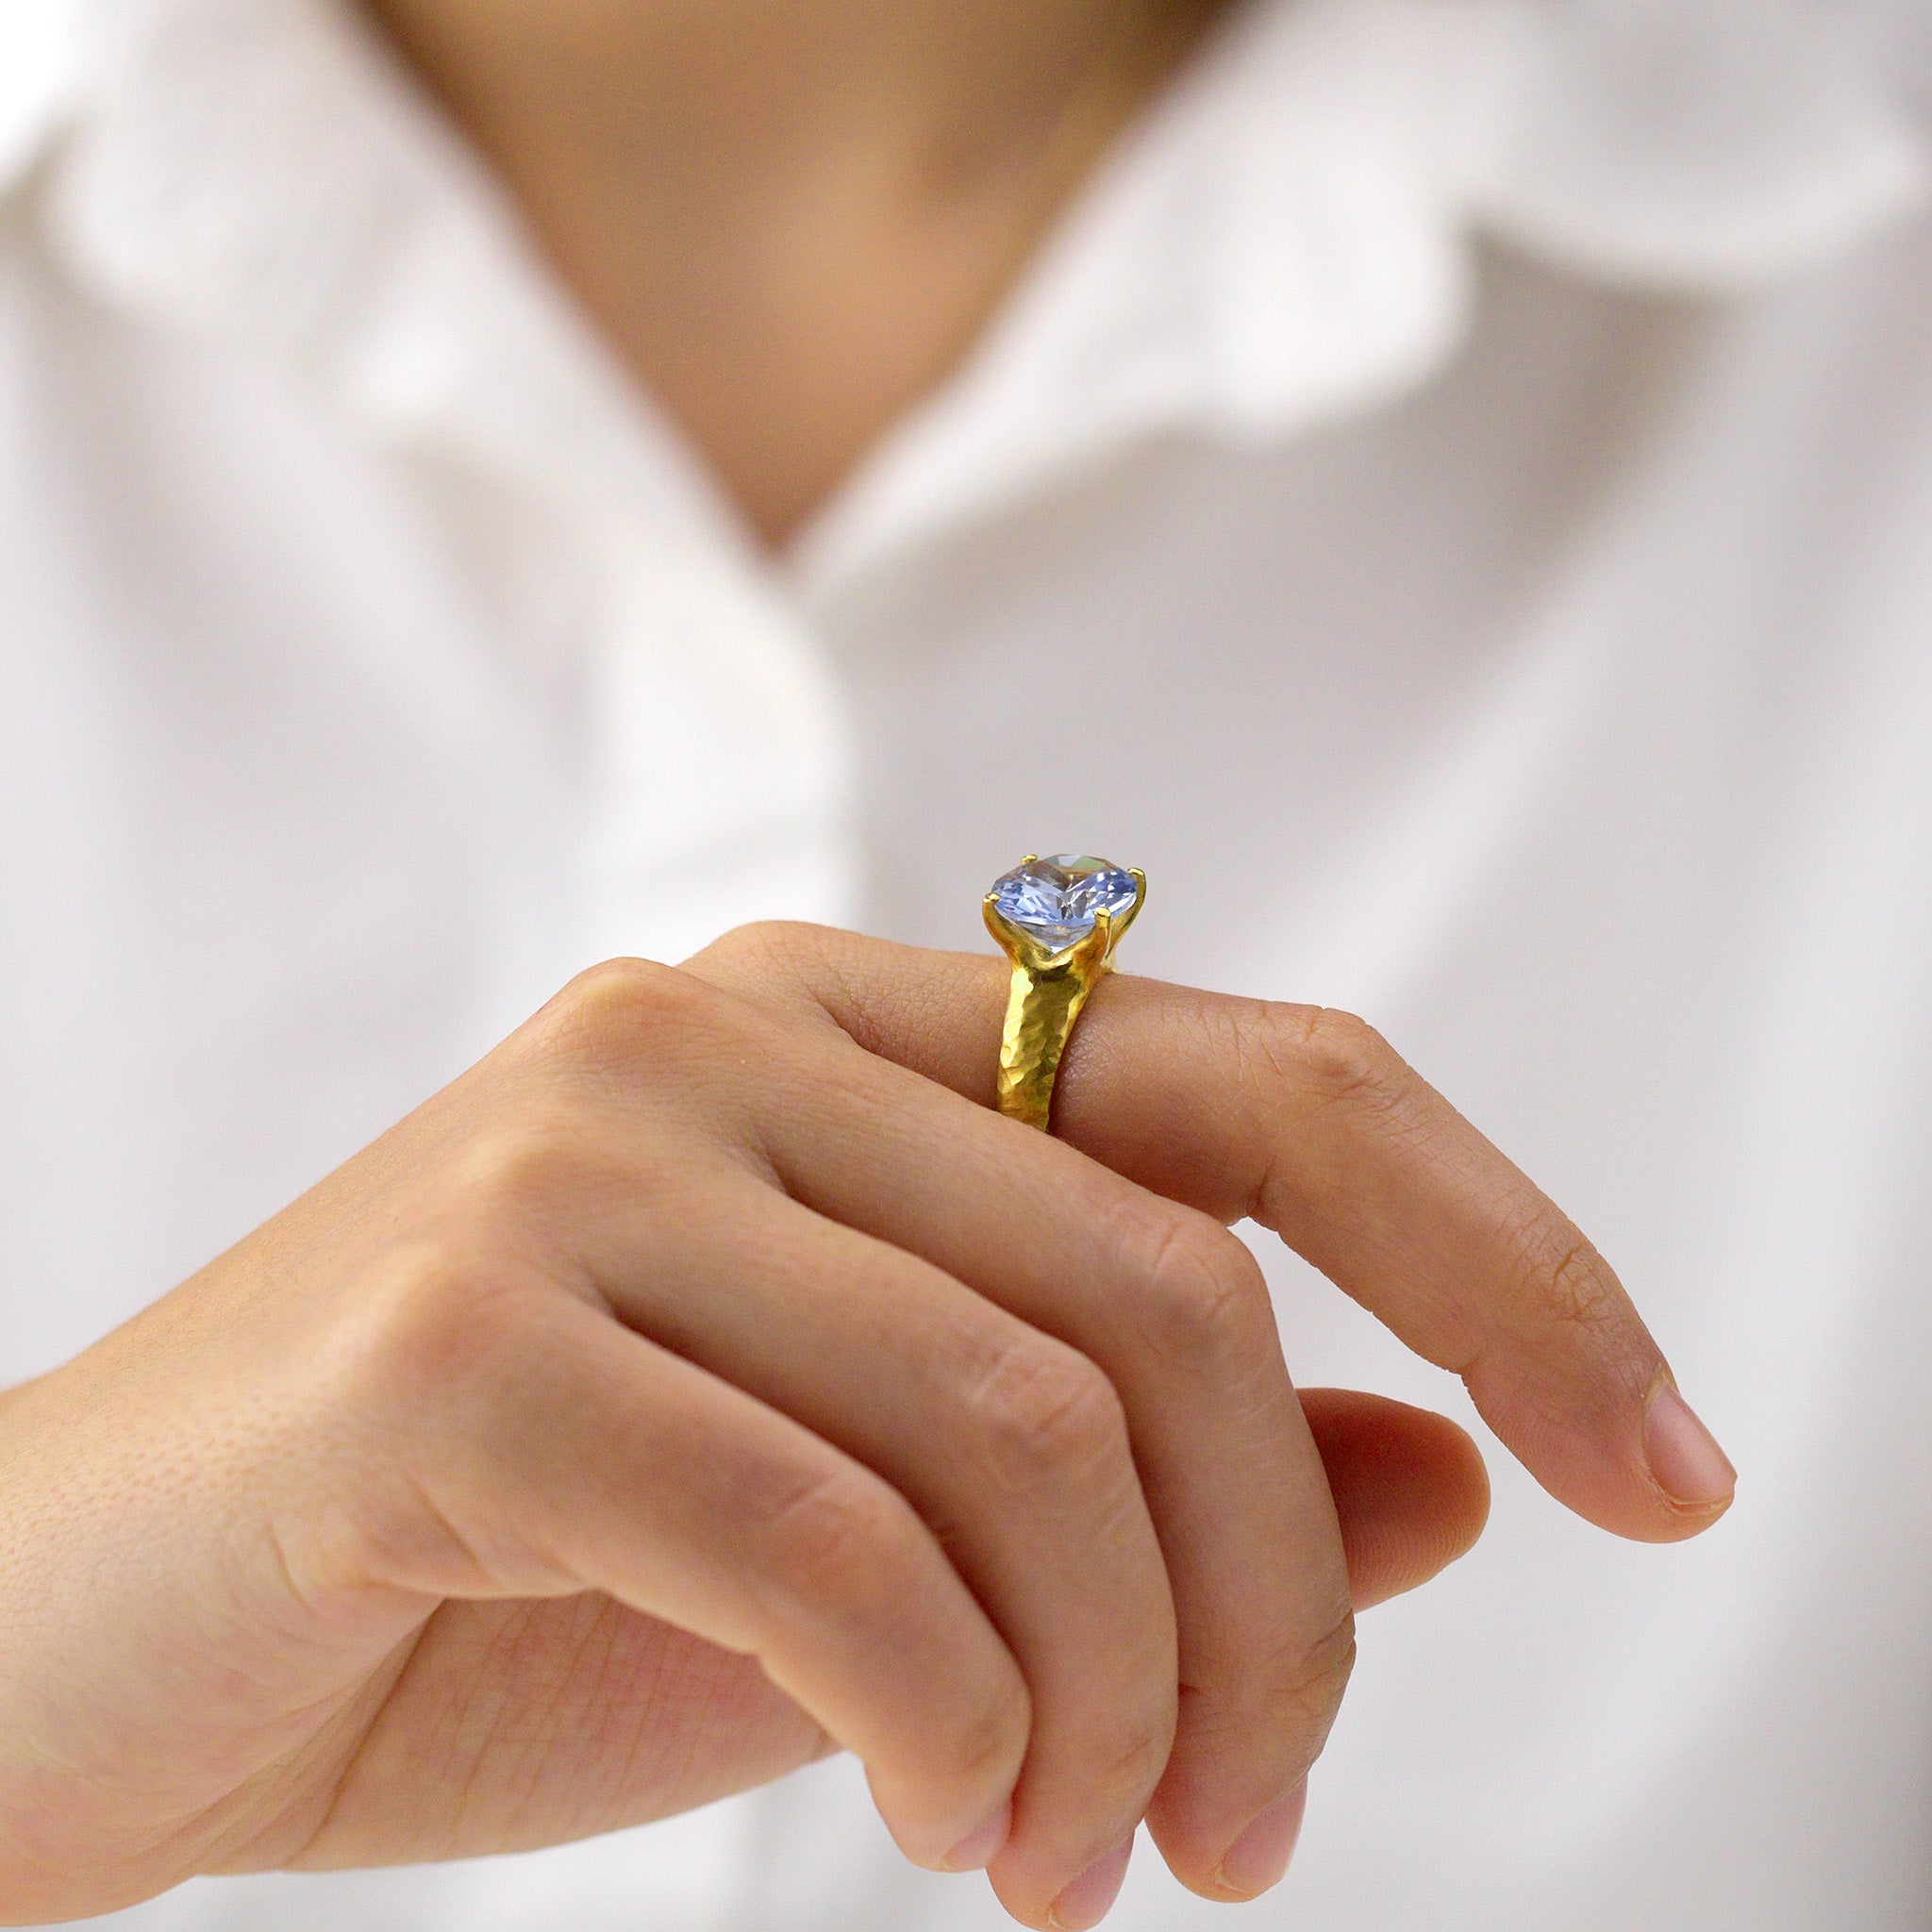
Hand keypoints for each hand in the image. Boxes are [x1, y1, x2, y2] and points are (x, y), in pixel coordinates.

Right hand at [0, 924, 1730, 1927]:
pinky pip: (839, 1536)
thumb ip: (1152, 1469)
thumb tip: (1454, 1478)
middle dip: (1285, 1599)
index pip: (1273, 1091)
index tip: (1667, 1474)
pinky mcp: (462, 1331)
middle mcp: (729, 1033)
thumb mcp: (889, 1521)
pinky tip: (942, 1829)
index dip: (1510, 1263)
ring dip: (1124, 1693)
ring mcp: (588, 1159)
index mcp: (851, 1027)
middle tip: (1252, 1828)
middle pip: (1178, 1297)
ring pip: (1034, 1420)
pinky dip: (951, 1720)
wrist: (83, 1627)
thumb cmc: (490, 1566)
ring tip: (1082, 1857)